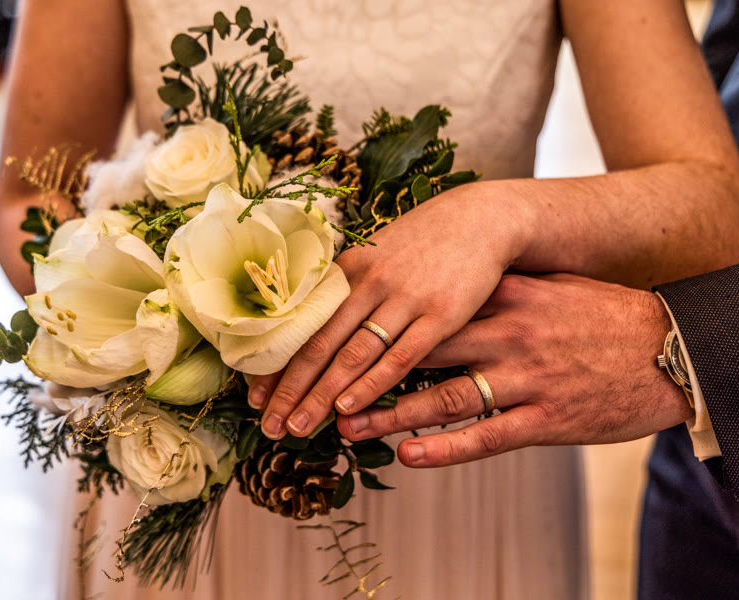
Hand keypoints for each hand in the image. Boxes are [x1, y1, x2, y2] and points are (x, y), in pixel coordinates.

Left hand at [248, 183, 533, 438]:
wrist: (484, 218)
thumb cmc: (424, 245)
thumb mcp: (376, 258)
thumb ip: (347, 293)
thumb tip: (311, 329)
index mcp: (346, 272)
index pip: (300, 327)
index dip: (276, 365)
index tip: (254, 399)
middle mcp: (368, 284)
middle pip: (318, 345)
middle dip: (290, 390)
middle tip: (269, 426)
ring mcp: (403, 299)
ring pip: (352, 355)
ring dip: (321, 396)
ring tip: (298, 428)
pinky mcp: (440, 314)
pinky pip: (398, 356)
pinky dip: (370, 384)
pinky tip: (348, 408)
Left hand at [337, 273, 692, 466]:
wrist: (668, 349)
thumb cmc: (598, 315)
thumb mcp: (543, 285)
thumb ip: (491, 286)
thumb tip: (437, 283)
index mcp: (503, 298)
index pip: (423, 309)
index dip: (374, 324)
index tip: (331, 336)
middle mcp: (507, 335)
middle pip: (419, 354)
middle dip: (365, 374)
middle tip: (320, 390)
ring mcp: (526, 378)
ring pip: (444, 398)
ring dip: (390, 415)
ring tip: (347, 427)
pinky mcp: (546, 419)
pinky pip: (485, 436)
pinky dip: (444, 448)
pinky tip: (407, 455)